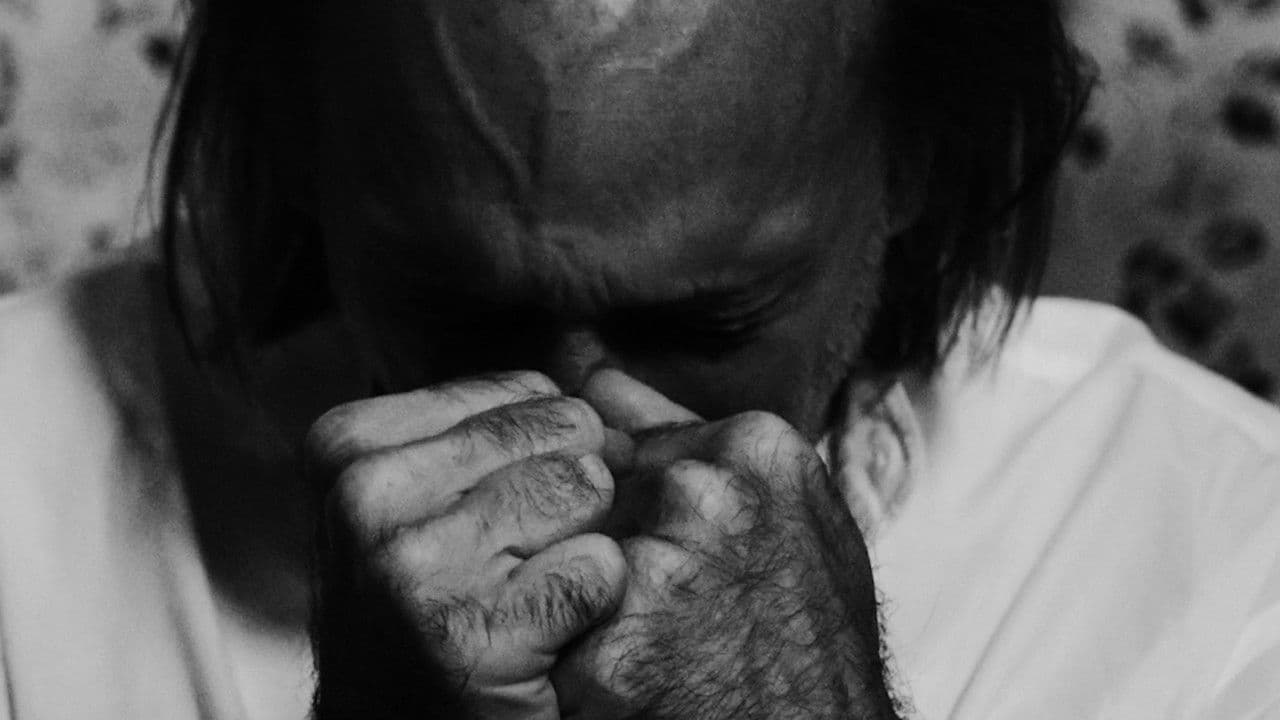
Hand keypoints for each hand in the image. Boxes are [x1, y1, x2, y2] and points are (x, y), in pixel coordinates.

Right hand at [306, 372, 626, 719]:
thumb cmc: (428, 610)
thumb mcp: (420, 500)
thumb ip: (489, 426)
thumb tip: (598, 369)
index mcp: (349, 445)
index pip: (526, 390)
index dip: (554, 451)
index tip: (508, 515)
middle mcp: (367, 495)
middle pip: (565, 429)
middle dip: (577, 494)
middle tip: (526, 563)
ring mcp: (412, 564)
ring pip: (585, 488)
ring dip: (584, 546)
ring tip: (528, 596)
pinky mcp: (471, 632)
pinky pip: (601, 566)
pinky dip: (595, 605)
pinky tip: (542, 638)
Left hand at [554, 370, 898, 719]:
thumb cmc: (814, 639)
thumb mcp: (788, 512)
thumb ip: (687, 432)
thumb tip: (596, 381)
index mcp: (753, 445)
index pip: (619, 440)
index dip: (627, 510)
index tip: (661, 552)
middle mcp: (704, 490)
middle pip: (589, 499)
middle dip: (604, 551)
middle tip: (670, 609)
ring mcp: (659, 565)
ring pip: (564, 561)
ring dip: (586, 605)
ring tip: (657, 644)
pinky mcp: (617, 646)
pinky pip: (555, 635)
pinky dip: (577, 667)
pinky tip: (636, 683)